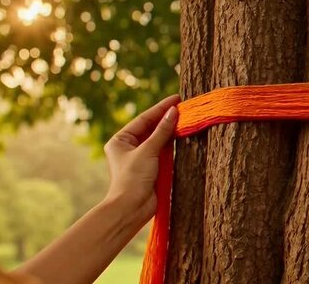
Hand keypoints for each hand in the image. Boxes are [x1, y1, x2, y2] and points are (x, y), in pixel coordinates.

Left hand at [103, 95, 179, 222]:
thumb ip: (162, 131)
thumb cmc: (132, 179)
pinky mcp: (152, 168)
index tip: (176, 99)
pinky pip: (164, 151)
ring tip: (187, 117)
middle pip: (151, 128)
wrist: (131, 208)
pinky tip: (184, 135)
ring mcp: (141, 158)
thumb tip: (174, 112)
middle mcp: (129, 147)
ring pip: (159, 139)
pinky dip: (173, 143)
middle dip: (167, 118)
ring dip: (171, 130)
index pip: (143, 119)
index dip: (160, 109)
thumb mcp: (147, 151)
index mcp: (120, 140)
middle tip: (185, 107)